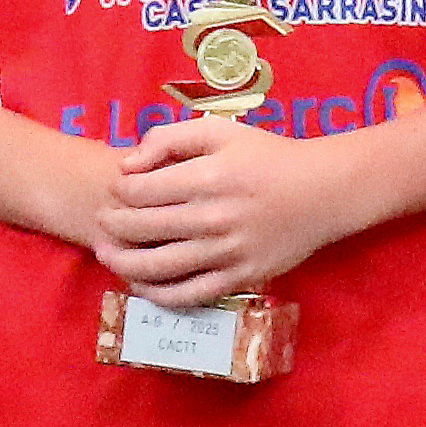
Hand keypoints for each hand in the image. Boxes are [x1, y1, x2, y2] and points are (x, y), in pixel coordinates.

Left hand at [92, 115, 357, 304]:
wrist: (323, 192)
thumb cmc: (268, 157)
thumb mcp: (221, 131)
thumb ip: (169, 138)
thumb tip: (127, 165)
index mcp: (207, 178)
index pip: (140, 191)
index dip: (119, 190)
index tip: (118, 188)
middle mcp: (214, 218)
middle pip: (141, 229)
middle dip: (111, 224)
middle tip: (102, 220)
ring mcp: (227, 252)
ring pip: (157, 267)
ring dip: (122, 263)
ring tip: (106, 253)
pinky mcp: (240, 277)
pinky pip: (189, 295)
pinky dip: (157, 295)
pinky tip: (140, 285)